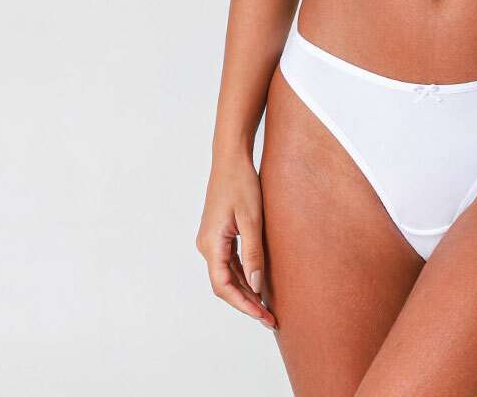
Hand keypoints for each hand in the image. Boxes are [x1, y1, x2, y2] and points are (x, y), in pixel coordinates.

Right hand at [196, 155, 277, 330]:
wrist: (231, 158)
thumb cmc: (241, 183)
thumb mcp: (252, 219)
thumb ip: (253, 253)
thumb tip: (256, 286)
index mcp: (211, 244)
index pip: (224, 286)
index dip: (243, 304)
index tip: (262, 316)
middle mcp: (206, 245)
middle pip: (224, 284)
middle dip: (246, 303)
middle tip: (270, 318)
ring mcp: (211, 240)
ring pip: (226, 275)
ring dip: (245, 291)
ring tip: (266, 306)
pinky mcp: (218, 234)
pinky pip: (228, 262)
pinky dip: (242, 275)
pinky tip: (257, 282)